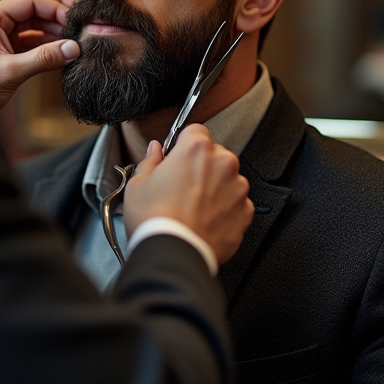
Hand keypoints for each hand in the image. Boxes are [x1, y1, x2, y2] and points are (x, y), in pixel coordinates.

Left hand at [0, 0, 80, 110]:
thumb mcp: (11, 72)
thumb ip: (44, 58)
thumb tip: (73, 49)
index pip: (30, 0)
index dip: (55, 9)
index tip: (74, 22)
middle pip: (32, 6)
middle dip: (56, 14)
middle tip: (77, 24)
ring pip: (31, 23)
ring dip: (52, 30)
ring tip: (72, 41)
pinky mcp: (1, 47)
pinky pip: (27, 38)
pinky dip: (44, 43)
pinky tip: (60, 51)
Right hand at [123, 125, 253, 265]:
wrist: (174, 253)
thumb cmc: (155, 220)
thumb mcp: (138, 184)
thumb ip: (150, 161)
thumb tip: (154, 151)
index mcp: (196, 149)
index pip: (195, 130)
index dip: (184, 143)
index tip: (178, 155)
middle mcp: (222, 163)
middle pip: (214, 154)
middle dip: (201, 166)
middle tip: (181, 186)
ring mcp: (238, 188)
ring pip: (227, 179)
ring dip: (215, 188)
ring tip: (193, 207)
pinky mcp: (245, 212)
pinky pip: (236, 203)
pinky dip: (225, 209)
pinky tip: (205, 220)